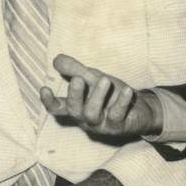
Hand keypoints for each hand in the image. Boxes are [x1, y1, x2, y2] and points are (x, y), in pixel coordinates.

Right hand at [41, 54, 161, 138]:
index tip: (44, 88)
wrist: (140, 109)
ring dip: (97, 96)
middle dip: (74, 94)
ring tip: (104, 80)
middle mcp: (86, 118)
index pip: (58, 108)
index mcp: (77, 107)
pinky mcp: (118, 127)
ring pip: (92, 114)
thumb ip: (75, 70)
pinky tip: (127, 90)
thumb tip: (56, 59)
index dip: (49, 101)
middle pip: (74, 110)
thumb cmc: (111, 94)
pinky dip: (121, 102)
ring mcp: (101, 124)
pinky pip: (117, 115)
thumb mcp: (93, 78)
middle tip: (78, 79)